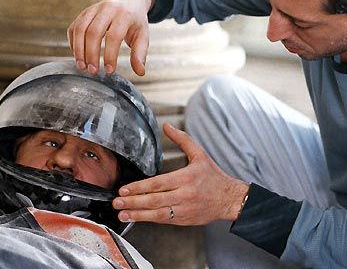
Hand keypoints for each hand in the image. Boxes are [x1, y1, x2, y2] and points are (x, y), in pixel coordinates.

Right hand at [67, 0, 155, 75]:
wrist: (128, 0)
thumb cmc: (135, 21)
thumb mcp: (143, 35)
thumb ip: (140, 53)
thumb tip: (140, 72)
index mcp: (124, 14)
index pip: (114, 36)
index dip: (110, 55)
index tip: (110, 70)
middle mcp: (106, 9)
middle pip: (93, 32)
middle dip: (91, 54)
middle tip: (93, 71)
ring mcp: (93, 9)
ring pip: (80, 29)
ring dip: (79, 50)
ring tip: (82, 66)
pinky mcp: (84, 13)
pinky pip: (74, 28)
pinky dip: (73, 43)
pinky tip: (78, 55)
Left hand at [112, 123, 249, 224]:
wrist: (229, 199)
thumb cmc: (213, 176)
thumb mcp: (200, 154)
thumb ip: (182, 139)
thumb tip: (167, 126)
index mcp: (187, 178)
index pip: (158, 183)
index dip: (140, 187)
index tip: (125, 189)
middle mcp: (185, 195)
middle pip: (155, 199)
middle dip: (134, 201)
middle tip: (117, 201)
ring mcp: (184, 209)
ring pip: (157, 213)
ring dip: (138, 214)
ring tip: (122, 213)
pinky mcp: (184, 220)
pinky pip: (164, 220)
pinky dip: (149, 219)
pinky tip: (137, 217)